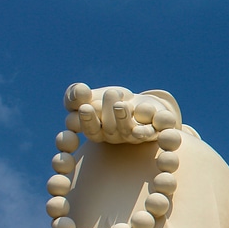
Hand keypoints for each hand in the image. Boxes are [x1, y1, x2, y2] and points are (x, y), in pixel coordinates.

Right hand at [64, 83, 180, 143]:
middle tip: (110, 93)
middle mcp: (114, 136)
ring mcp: (133, 135)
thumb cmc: (106, 100)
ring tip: (122, 104)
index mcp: (96, 130)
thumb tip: (80, 91)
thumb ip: (75, 95)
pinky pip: (150, 131)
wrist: (137, 100)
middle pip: (109, 129)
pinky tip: (146, 118)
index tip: (85, 107)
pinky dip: (147, 128)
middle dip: (107, 112)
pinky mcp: (153, 131)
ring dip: (124, 118)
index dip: (87, 120)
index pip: (90, 130)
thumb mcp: (89, 95)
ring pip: (127, 130)